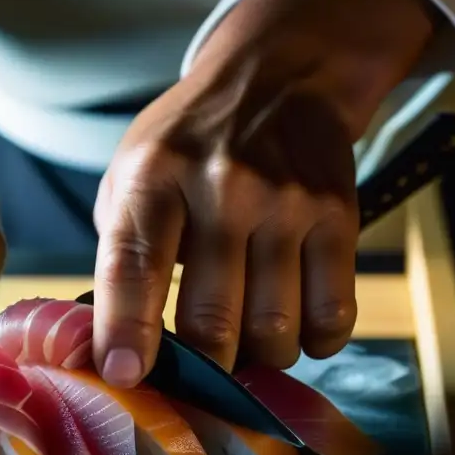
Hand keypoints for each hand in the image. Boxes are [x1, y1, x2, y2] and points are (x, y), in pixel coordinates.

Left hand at [91, 0, 434, 384]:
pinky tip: (296, 326)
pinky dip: (312, 342)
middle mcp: (221, 188)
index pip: (134, 266)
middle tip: (197, 378)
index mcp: (153, 178)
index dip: (127, 331)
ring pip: (274, 329)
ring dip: (257, 359)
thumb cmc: (187, 146)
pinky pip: (331, 315)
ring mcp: (285, 202)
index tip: (124, 378)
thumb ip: (119, 256)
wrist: (280, 76)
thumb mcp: (130, 177)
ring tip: (245, 344)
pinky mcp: (338, 215)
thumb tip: (116, 349)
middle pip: (212, 319)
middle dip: (203, 371)